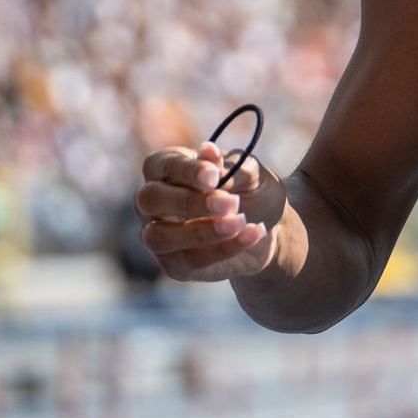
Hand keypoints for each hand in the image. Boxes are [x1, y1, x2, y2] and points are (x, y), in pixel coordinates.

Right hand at [136, 141, 283, 282]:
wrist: (268, 225)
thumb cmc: (250, 190)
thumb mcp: (251, 172)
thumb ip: (231, 165)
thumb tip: (209, 152)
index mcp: (166, 168)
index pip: (159, 164)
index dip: (186, 170)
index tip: (214, 175)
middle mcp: (153, 202)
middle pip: (150, 199)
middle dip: (189, 201)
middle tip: (230, 202)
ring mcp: (159, 235)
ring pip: (159, 237)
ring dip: (201, 231)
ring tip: (239, 222)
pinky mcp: (175, 265)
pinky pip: (190, 260)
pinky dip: (225, 248)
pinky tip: (252, 233)